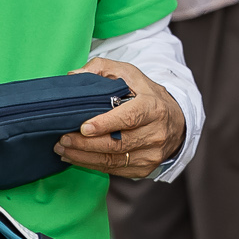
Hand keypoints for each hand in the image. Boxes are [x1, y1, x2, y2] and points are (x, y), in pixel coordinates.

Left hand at [60, 58, 185, 178]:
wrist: (176, 122)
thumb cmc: (147, 95)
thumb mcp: (130, 74)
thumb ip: (102, 68)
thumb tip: (74, 76)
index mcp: (153, 107)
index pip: (129, 118)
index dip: (106, 124)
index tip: (84, 127)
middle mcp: (155, 133)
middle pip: (118, 143)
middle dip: (86, 144)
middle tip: (62, 140)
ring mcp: (151, 154)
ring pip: (113, 160)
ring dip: (84, 157)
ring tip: (62, 150)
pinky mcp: (144, 168)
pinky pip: (114, 170)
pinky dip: (92, 165)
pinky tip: (76, 158)